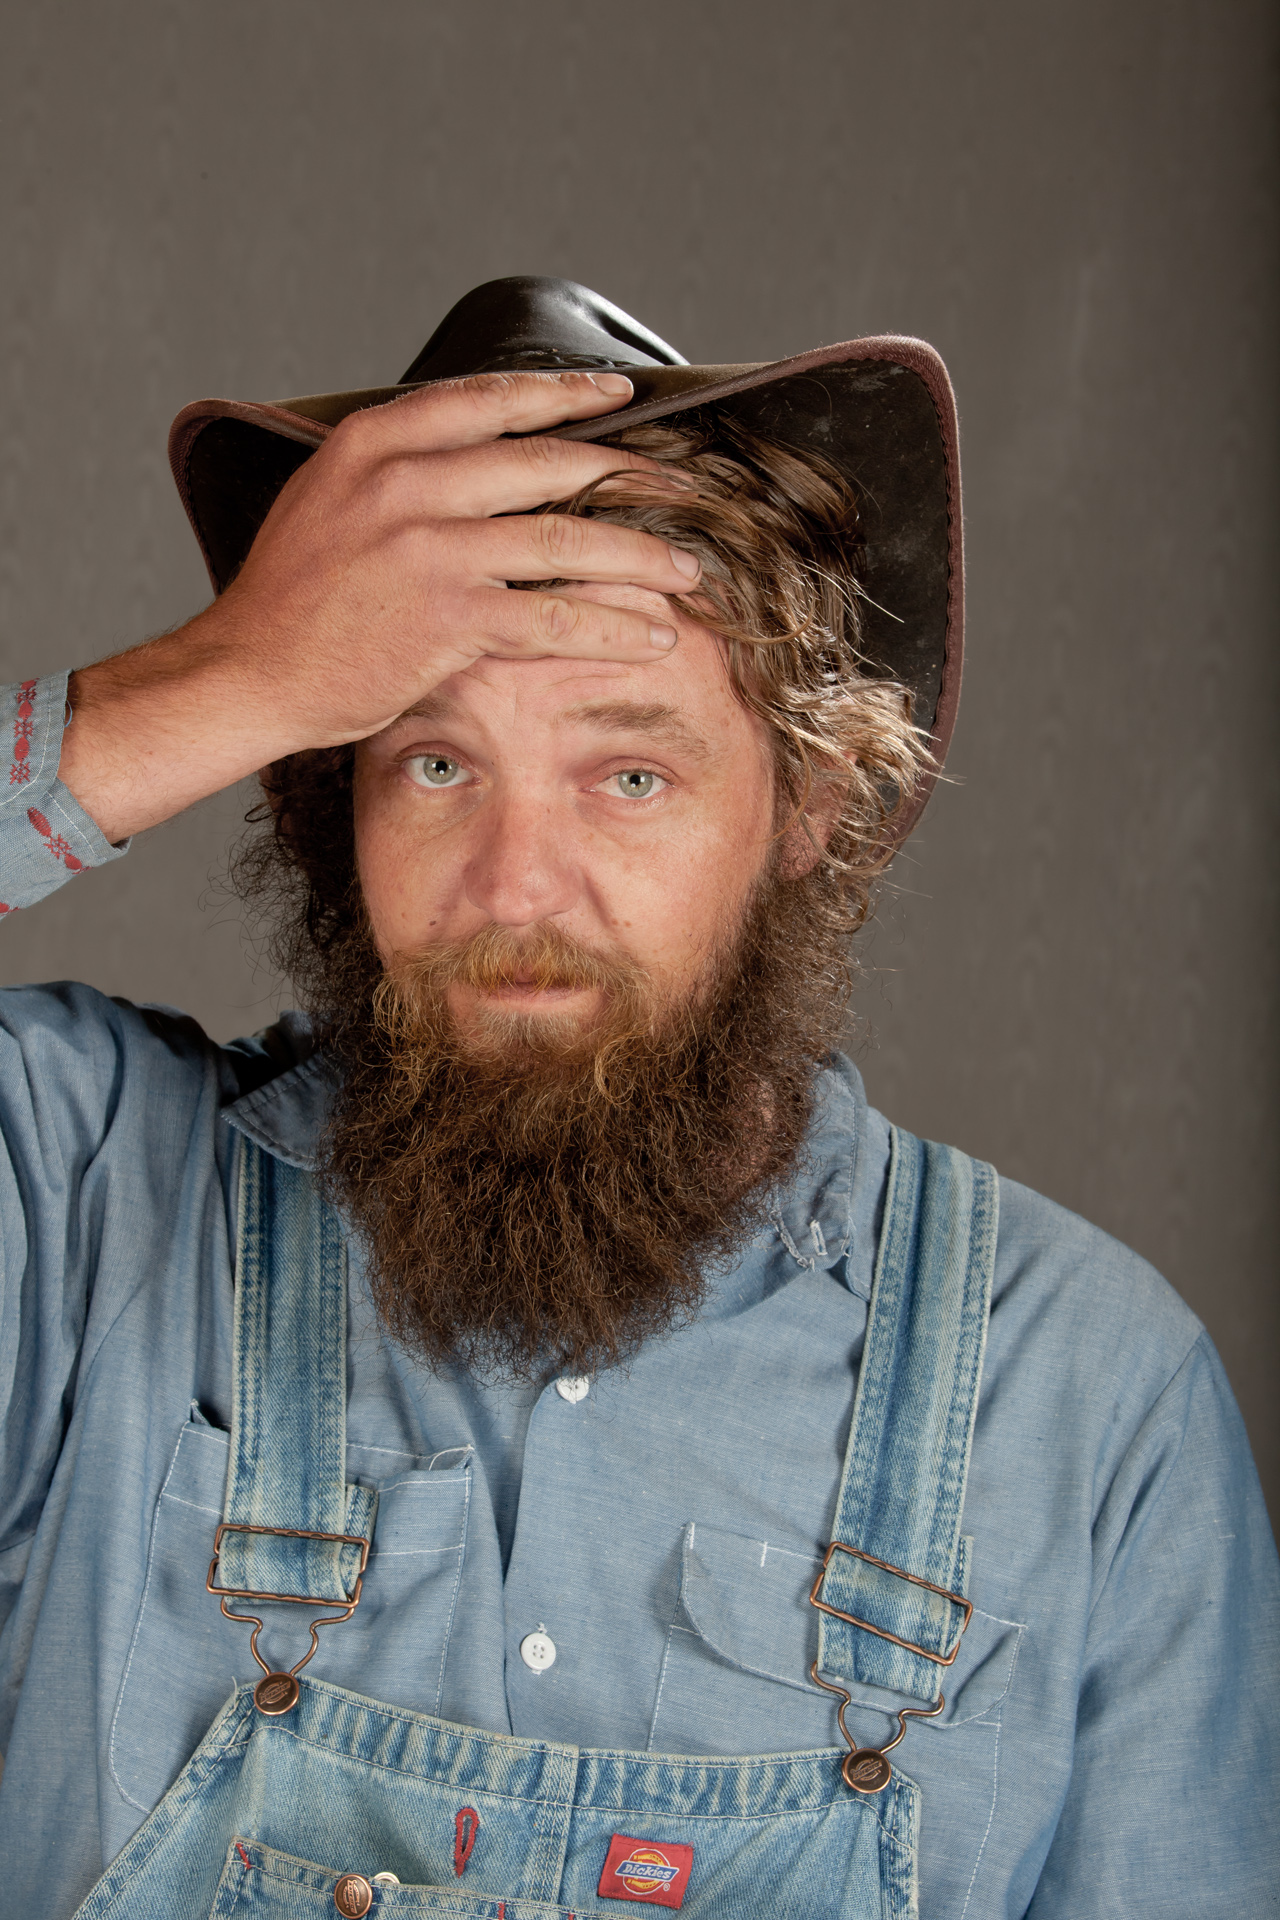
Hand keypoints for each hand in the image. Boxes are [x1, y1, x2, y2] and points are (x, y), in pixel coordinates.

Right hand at [60, 370, 698, 841]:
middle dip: (627, 476)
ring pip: (565, 540)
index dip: (562, 394)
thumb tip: (464, 461)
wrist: (251, 671)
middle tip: (680, 487)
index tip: (614, 393)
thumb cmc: (289, 598)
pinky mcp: (452, 617)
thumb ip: (393, 471)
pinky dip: (609, 626)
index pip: (489, 400)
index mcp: (375, 443)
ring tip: (684, 571)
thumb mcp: (327, 500)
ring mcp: (433, 548)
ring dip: (637, 556)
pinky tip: (647, 635)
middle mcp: (408, 483)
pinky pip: (554, 616)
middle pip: (546, 464)